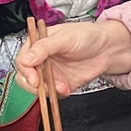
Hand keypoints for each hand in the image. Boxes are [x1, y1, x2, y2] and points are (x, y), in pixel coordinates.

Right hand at [15, 20, 130, 97]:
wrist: (107, 49)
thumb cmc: (86, 36)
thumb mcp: (64, 38)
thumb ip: (44, 48)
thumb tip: (26, 60)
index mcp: (38, 44)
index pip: (22, 60)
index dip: (26, 71)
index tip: (34, 78)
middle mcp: (41, 59)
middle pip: (25, 77)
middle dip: (32, 84)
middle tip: (43, 86)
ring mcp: (50, 73)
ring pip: (37, 88)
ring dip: (46, 91)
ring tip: (61, 86)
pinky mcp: (60, 84)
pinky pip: (52, 94)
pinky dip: (57, 94)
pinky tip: (66, 88)